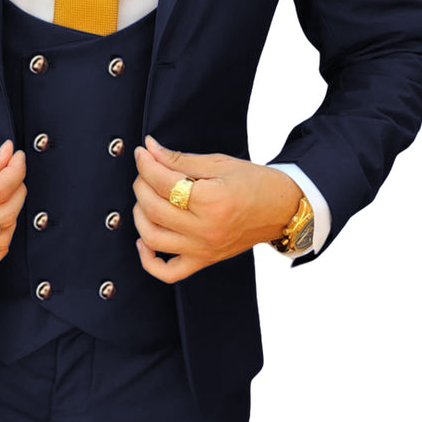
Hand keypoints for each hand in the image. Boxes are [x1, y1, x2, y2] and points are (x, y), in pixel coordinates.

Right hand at [0, 139, 26, 271]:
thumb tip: (9, 155)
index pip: (0, 187)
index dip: (16, 169)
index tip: (16, 156)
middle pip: (6, 212)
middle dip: (17, 187)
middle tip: (10, 171)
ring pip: (2, 238)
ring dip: (12, 215)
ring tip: (3, 196)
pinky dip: (0, 244)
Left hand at [132, 134, 302, 283]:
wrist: (281, 209)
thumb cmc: (254, 183)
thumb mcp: (218, 163)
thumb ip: (179, 159)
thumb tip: (148, 149)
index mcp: (212, 200)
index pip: (163, 183)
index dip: (146, 164)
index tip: (142, 153)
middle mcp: (206, 229)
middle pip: (153, 209)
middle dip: (141, 184)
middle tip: (146, 171)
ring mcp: (203, 248)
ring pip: (153, 238)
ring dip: (140, 215)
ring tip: (146, 198)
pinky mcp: (203, 260)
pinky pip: (168, 272)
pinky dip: (148, 260)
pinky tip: (143, 241)